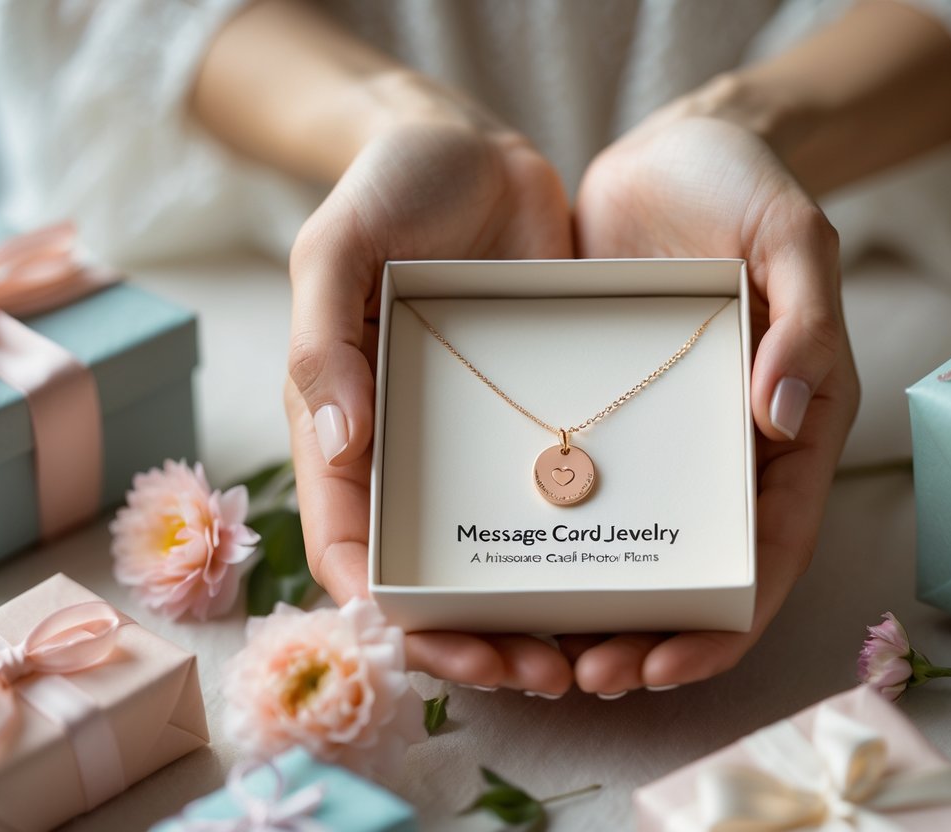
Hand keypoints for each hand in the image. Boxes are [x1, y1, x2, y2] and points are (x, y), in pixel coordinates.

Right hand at [286, 112, 576, 694]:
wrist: (473, 146)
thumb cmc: (389, 189)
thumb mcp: (336, 246)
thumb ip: (323, 337)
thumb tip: (340, 444)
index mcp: (345, 426)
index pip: (352, 546)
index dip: (392, 612)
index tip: (452, 645)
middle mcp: (409, 450)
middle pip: (432, 574)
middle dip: (478, 635)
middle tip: (545, 673)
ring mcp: (476, 440)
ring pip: (500, 553)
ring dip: (536, 613)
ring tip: (591, 652)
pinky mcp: (536, 416)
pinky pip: (557, 496)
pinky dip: (580, 546)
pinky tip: (626, 573)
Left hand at [566, 111, 859, 693]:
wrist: (670, 147)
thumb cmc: (747, 186)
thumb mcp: (792, 238)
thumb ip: (802, 322)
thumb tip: (779, 418)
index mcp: (791, 431)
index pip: (771, 551)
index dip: (725, 620)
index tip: (664, 661)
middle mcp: (728, 451)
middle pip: (697, 572)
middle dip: (648, 634)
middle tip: (584, 676)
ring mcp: (661, 437)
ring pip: (633, 546)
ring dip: (592, 606)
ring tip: (535, 650)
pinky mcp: (603, 412)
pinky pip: (579, 488)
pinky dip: (554, 537)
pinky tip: (507, 568)